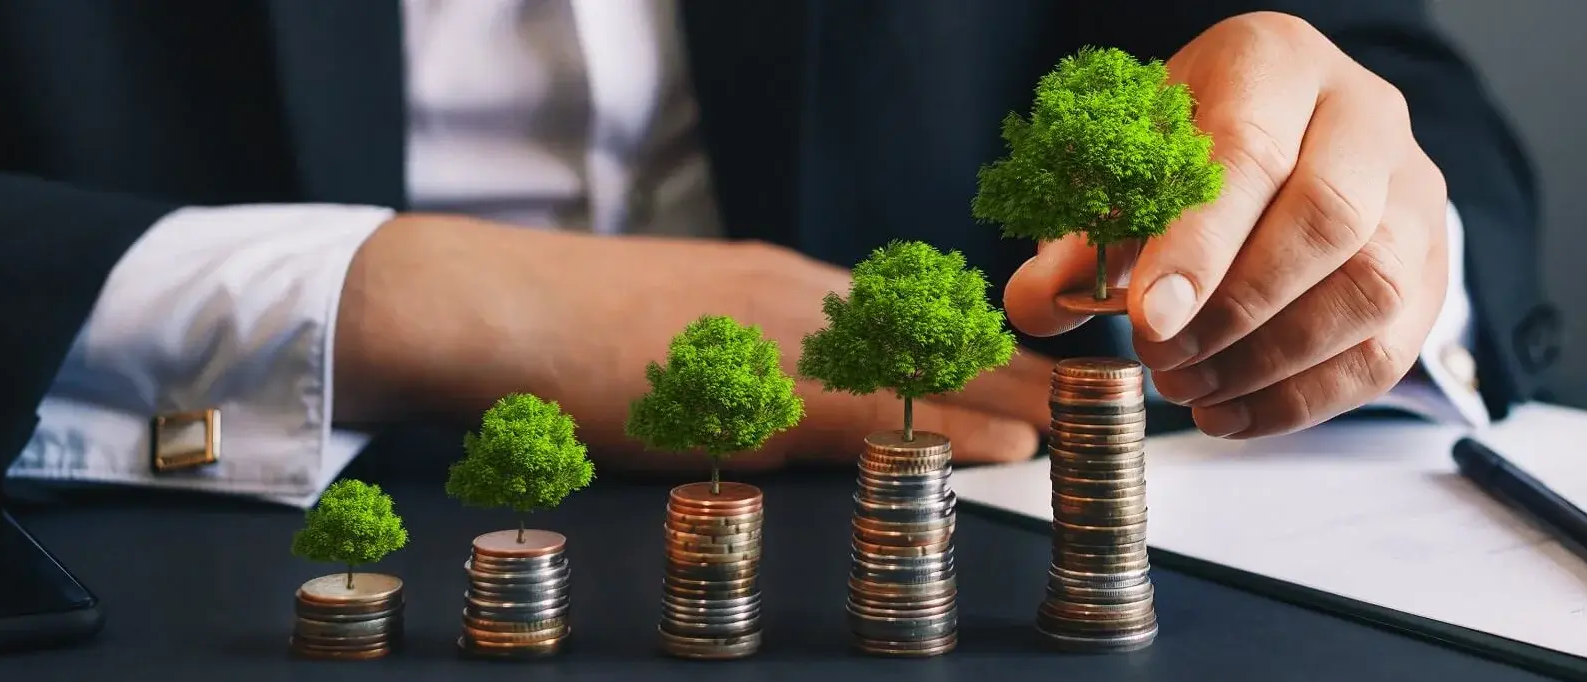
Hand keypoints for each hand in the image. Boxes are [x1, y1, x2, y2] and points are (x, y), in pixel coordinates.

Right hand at [335, 215, 1054, 472]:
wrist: (489, 305)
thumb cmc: (568, 330)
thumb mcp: (676, 338)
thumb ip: (743, 363)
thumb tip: (790, 410)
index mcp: (777, 289)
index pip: (906, 318)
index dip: (982, 349)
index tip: (1045, 370)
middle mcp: (793, 300)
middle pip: (935, 335)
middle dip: (1019, 368)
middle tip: (1098, 397)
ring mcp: (776, 339)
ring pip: (922, 369)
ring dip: (1010, 399)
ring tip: (1086, 425)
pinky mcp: (751, 386)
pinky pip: (876, 414)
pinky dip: (952, 432)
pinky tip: (1008, 450)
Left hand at [1005, 12, 1449, 438]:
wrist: (1286, 143)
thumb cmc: (1196, 152)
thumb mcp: (1127, 168)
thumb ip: (1079, 235)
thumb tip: (1035, 303)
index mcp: (1276, 64)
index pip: (1250, 152)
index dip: (1198, 246)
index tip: (1147, 318)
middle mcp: (1364, 116)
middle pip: (1329, 218)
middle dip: (1237, 309)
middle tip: (1163, 357)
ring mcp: (1413, 193)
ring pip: (1371, 288)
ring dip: (1270, 361)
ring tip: (1191, 388)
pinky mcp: (1431, 269)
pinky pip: (1386, 349)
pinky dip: (1303, 398)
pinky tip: (1233, 412)